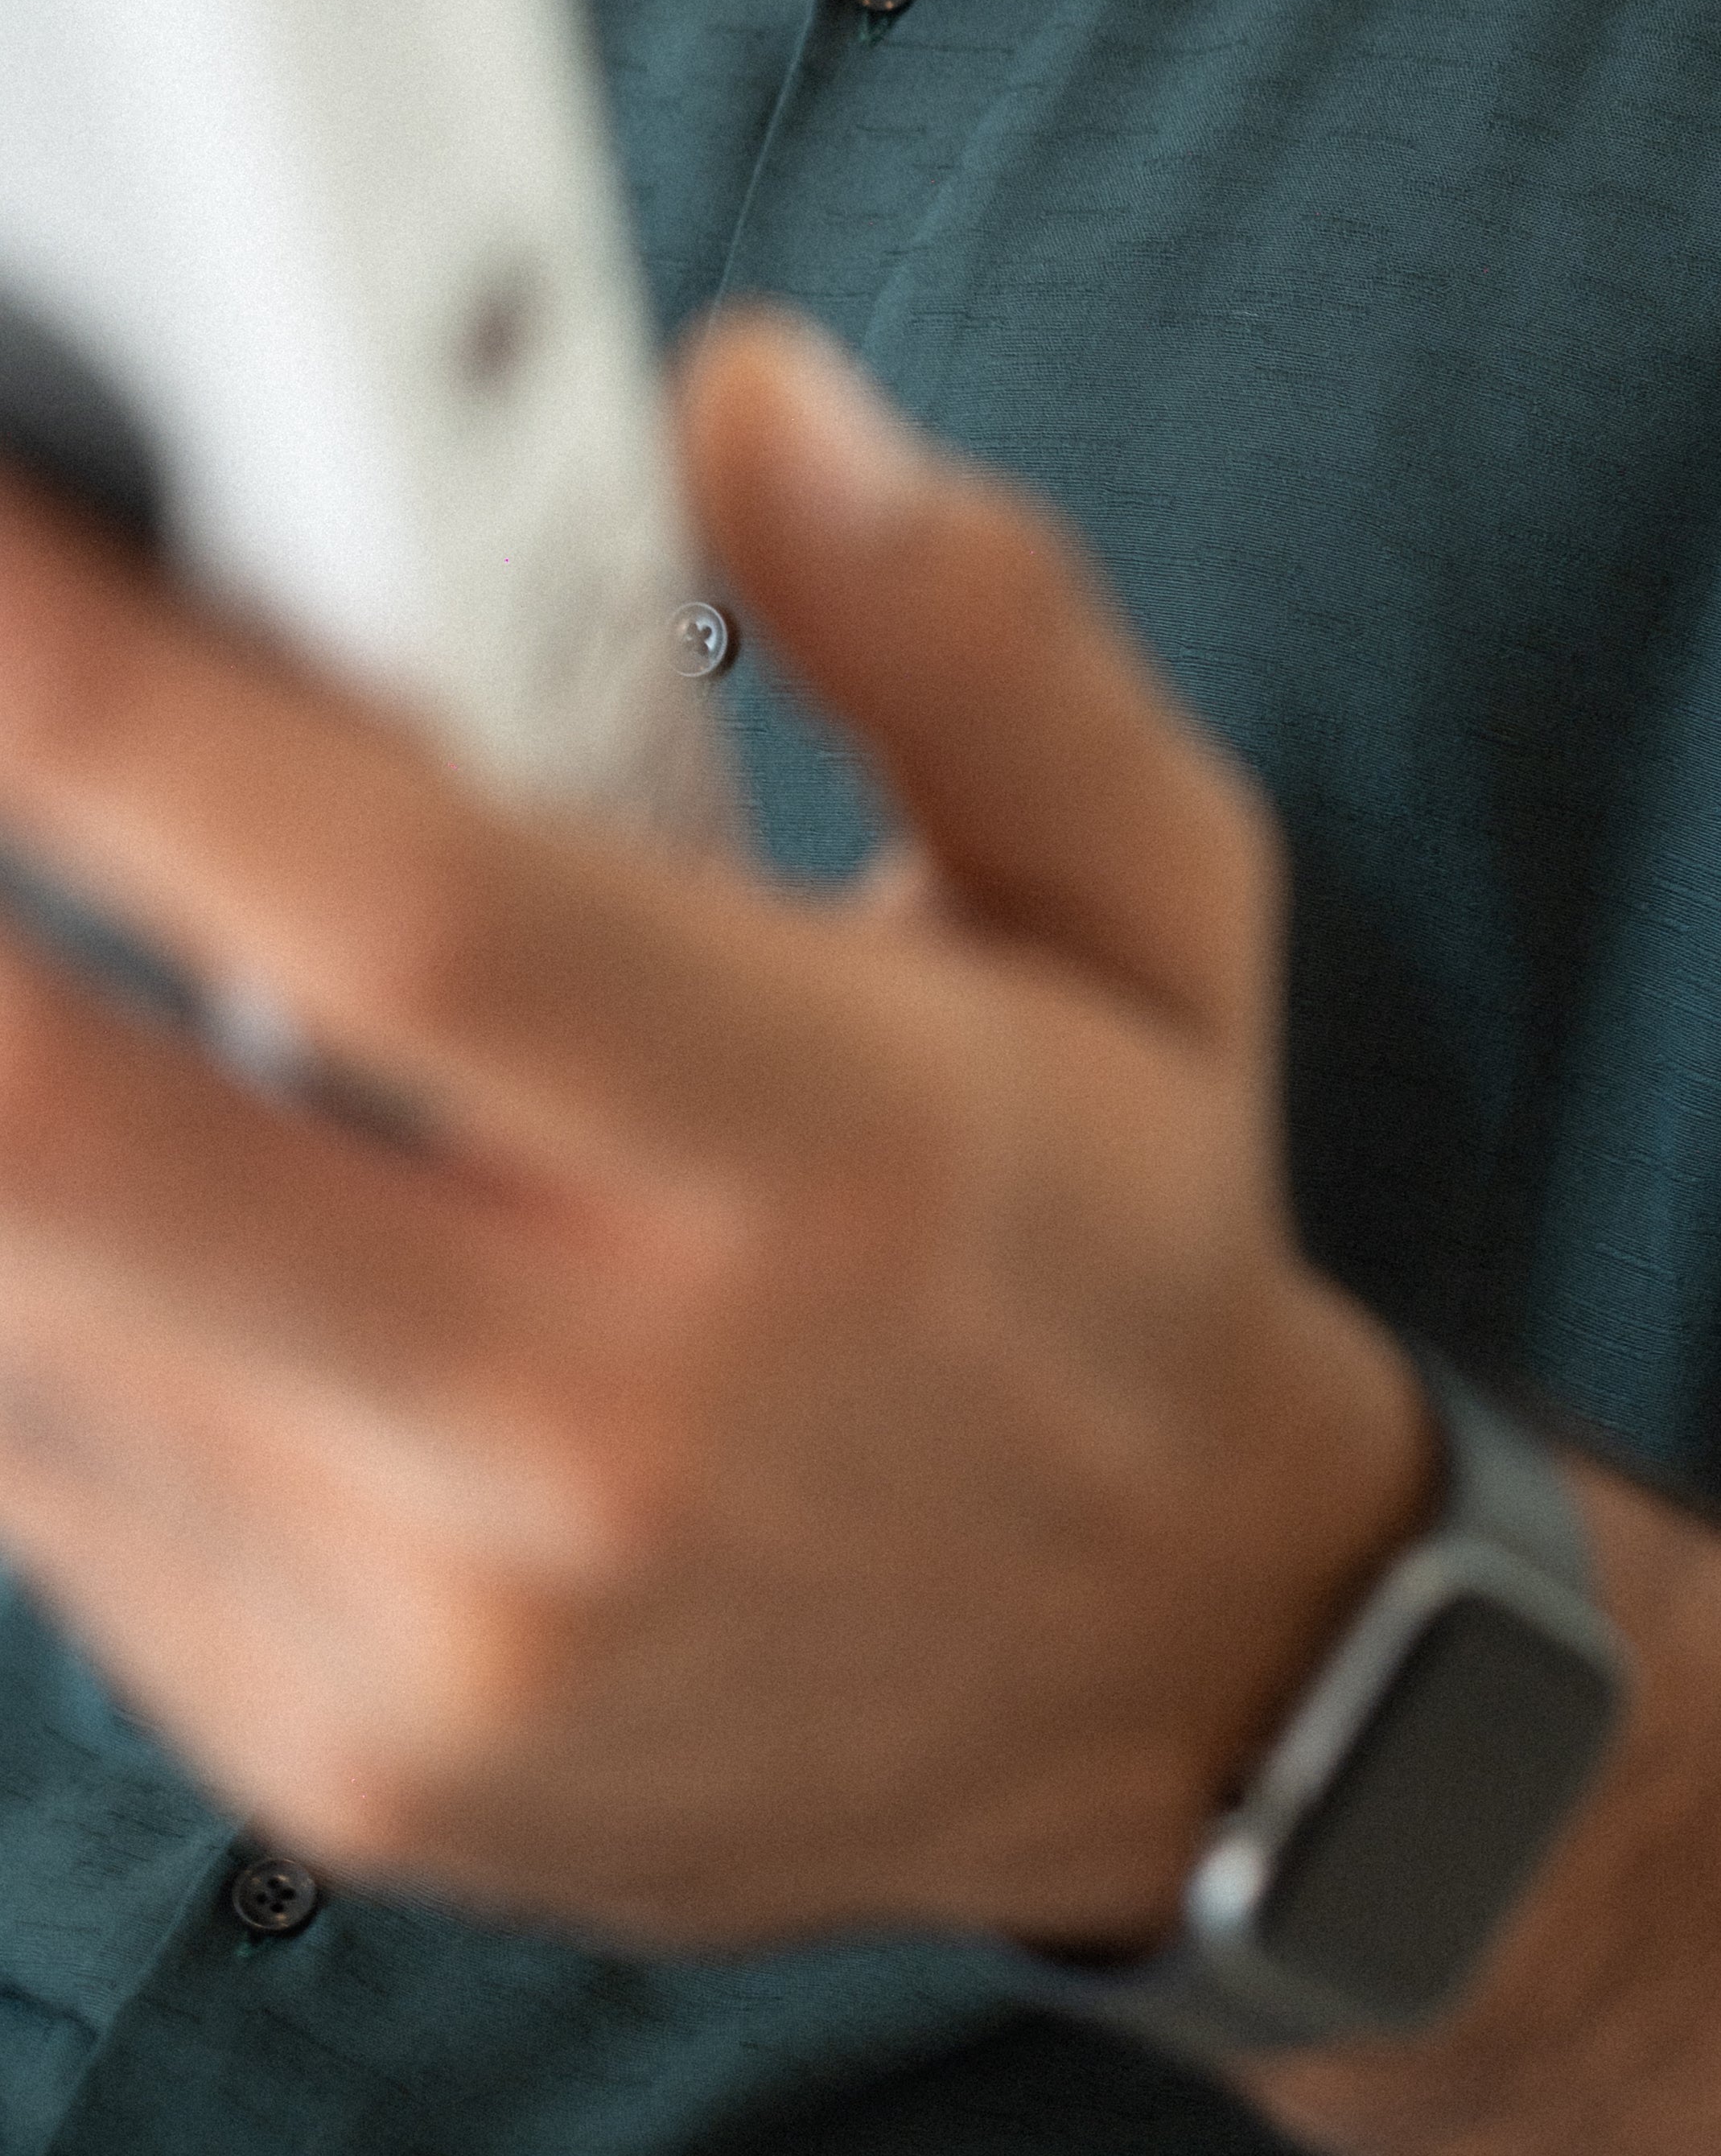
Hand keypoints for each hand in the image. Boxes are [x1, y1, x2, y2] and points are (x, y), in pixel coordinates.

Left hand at [0, 313, 1434, 1947]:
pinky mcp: (333, 1753)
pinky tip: (141, 1160)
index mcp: (833, 1166)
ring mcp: (441, 1628)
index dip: (104, 692)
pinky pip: (29, 1461)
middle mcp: (610, 1421)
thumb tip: (744, 403)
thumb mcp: (1150, 899)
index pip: (399, 902)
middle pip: (61, 1129)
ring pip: (0, 1293)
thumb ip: (968, 629)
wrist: (1168, 1683)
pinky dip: (24, 1265)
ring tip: (84, 923)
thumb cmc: (1122, 1249)